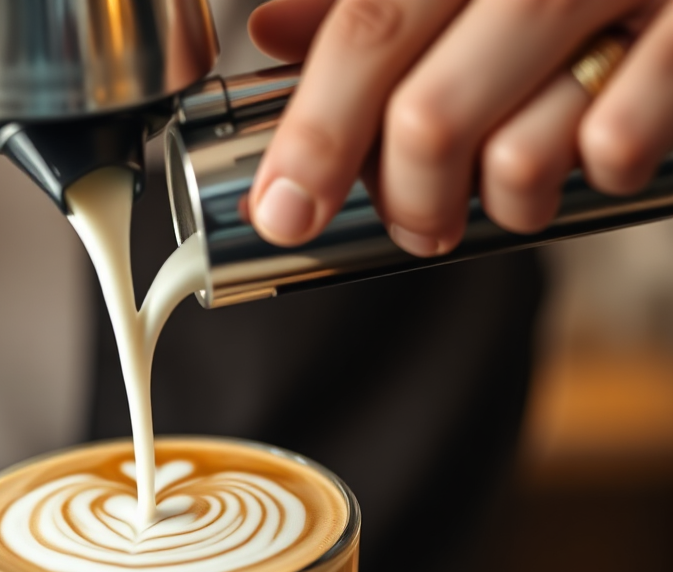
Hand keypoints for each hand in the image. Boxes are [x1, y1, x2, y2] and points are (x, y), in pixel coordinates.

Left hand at [247, 0, 672, 254]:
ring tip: (511, 184)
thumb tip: (271, 32)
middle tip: (416, 222)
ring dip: (500, 203)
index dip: (314, 138)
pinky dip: (596, 171)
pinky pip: (617, 148)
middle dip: (406, 201)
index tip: (284, 213)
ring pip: (517, 157)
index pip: (365, 32)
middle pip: (428, 119)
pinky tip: (598, 144)